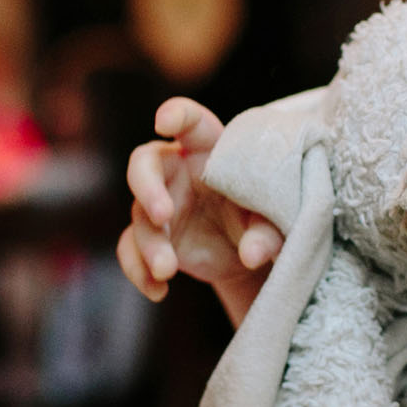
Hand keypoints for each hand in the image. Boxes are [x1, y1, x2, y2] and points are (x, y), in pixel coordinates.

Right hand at [117, 97, 283, 301]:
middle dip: (148, 187)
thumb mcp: (275, 220)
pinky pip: (131, 250)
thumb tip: (253, 255)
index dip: (175, 115)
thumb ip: (267, 233)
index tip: (163, 123)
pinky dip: (138, 271)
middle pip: (144, 164)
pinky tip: (157, 291)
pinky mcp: (154, 237)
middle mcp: (177, 170)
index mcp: (211, 148)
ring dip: (149, 245)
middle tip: (163, 214)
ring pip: (139, 216)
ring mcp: (160, 203)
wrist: (253, 254)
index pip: (190, 121)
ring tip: (166, 271)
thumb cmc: (265, 216)